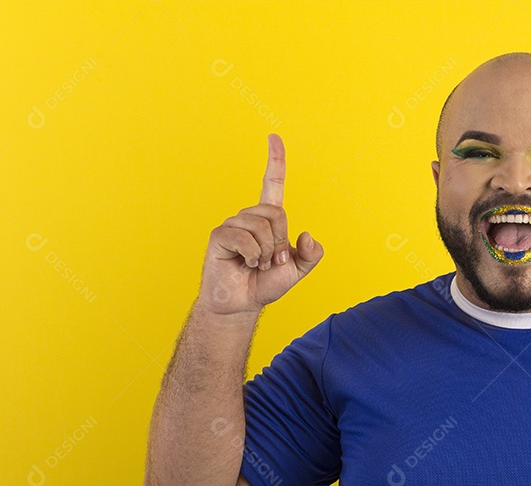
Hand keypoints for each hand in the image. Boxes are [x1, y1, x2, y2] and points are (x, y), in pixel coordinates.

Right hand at [197, 133, 323, 315]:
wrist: (242, 303)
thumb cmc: (265, 284)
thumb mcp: (298, 270)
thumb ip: (311, 254)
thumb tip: (306, 235)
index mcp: (268, 220)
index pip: (272, 183)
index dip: (275, 161)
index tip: (274, 137)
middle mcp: (249, 217)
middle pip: (277, 213)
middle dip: (280, 241)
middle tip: (271, 261)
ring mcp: (233, 224)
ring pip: (262, 226)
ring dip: (266, 251)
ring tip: (257, 264)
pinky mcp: (219, 236)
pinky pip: (245, 238)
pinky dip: (252, 255)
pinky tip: (246, 264)